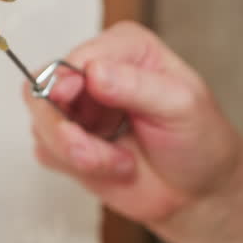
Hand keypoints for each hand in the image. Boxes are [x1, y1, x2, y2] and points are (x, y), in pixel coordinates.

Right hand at [21, 21, 242, 234]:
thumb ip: (137, 86)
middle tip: (91, 152)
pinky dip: (76, 167)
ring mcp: (80, 112)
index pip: (76, 57)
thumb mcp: (181, 106)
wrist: (199, 191)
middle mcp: (96, 76)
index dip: (68, 82)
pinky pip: (47, 153)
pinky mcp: (70, 145)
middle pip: (44, 89)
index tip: (74, 100)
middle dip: (64, 128)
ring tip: (121, 163)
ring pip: (42, 125)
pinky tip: (113, 168)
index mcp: (126, 50)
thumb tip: (95, 73)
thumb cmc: (199, 142)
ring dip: (77, 153)